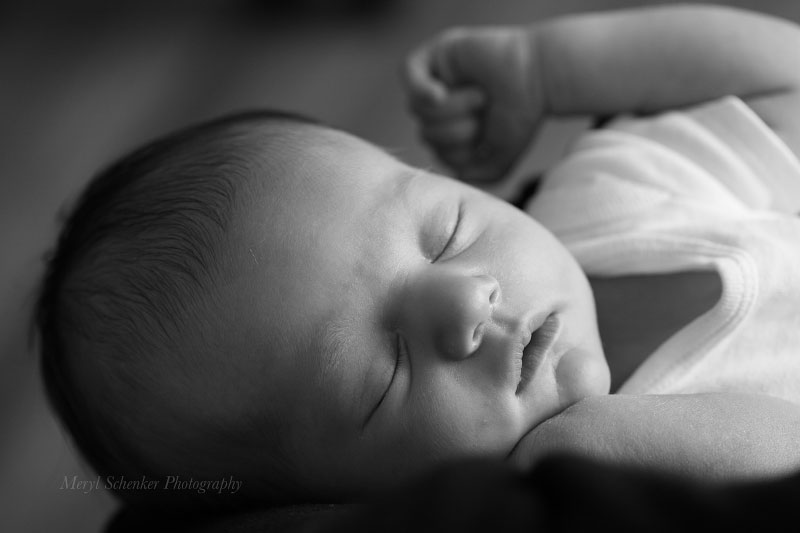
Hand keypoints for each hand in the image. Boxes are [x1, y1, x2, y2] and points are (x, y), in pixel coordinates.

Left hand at [404, 26, 544, 181]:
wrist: (539, 79)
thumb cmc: (520, 117)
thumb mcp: (496, 162)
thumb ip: (469, 175)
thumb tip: (448, 169)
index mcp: (450, 132)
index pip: (436, 152)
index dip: (460, 152)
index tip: (487, 137)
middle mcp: (439, 108)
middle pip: (426, 133)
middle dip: (458, 132)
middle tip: (486, 111)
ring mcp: (434, 80)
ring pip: (419, 110)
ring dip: (454, 109)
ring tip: (480, 96)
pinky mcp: (435, 54)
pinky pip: (410, 75)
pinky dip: (423, 90)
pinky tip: (440, 94)